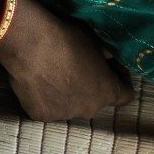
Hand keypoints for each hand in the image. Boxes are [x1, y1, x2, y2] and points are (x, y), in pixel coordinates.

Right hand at [0, 0, 132, 120]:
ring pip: (70, 106)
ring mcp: (64, 115)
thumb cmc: (66, 38)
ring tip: (53, 74)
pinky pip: (48, 106)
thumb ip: (105, 57)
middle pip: (95, 101)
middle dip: (91, 87)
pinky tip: (38, 80)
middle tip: (78, 68)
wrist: (29, 45)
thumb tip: (107, 59)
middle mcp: (88, 110)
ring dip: (67, 93)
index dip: (121, 79)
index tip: (112, 68)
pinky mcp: (41, 115)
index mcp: (107, 91)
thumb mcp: (95, 42)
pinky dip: (46, 97)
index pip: (125, 95)